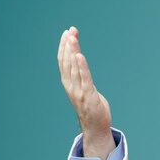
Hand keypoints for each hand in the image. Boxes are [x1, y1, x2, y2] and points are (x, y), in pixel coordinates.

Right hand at [58, 27, 114, 159]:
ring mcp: (79, 92)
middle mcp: (71, 86)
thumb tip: (81, 64)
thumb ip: (82, 78)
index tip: (68, 32)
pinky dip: (82, 67)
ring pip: (73, 68)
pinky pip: (85, 79)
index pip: (63, 61)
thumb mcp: (86, 89)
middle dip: (68, 45)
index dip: (64, 46)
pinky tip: (80, 55)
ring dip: (73, 52)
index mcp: (69, 84)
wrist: (95, 128)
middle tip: (70, 30)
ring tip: (73, 38)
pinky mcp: (89, 96)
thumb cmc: (92, 108)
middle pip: (66, 62)